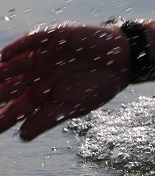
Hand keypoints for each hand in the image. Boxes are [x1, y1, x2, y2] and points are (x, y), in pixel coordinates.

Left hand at [0, 24, 130, 140]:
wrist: (121, 62)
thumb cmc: (98, 87)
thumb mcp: (73, 107)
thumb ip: (47, 119)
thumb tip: (23, 136)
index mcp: (39, 95)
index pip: (14, 108)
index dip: (2, 118)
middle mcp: (33, 76)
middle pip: (8, 86)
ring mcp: (38, 57)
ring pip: (13, 65)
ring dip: (0, 73)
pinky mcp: (48, 38)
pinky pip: (27, 43)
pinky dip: (14, 49)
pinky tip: (2, 57)